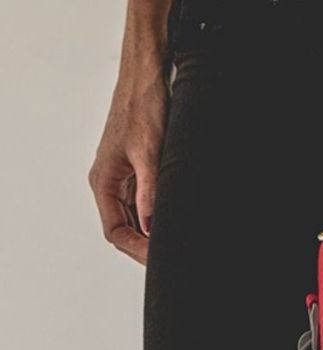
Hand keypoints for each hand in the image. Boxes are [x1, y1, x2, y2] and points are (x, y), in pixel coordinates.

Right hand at [88, 65, 166, 264]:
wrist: (147, 80)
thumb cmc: (143, 108)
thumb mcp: (150, 152)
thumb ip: (149, 190)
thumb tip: (151, 226)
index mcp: (104, 181)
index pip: (116, 231)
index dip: (137, 248)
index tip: (160, 257)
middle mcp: (110, 183)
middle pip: (125, 229)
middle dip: (147, 245)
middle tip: (174, 254)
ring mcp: (124, 178)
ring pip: (137, 217)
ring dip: (154, 231)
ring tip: (179, 240)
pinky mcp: (139, 170)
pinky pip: (146, 201)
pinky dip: (160, 214)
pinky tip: (178, 219)